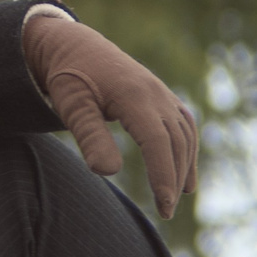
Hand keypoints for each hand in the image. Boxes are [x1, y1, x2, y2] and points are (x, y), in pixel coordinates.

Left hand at [21, 15, 197, 216]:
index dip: (163, 174)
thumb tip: (108, 172)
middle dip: (174, 178)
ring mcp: (161, 92)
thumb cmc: (68, 76)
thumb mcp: (71, 105)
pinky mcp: (161, 95)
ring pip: (185, 133)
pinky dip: (188, 148)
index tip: (164, 205)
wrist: (74, 44)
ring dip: (185, 166)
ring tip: (178, 197)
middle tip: (165, 212)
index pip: (157, 142)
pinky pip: (184, 123)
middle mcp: (154, 93)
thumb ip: (89, 136)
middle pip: (176, 141)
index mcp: (133, 95)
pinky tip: (185, 171)